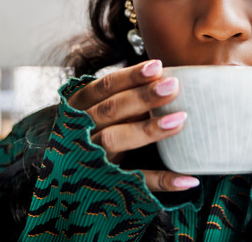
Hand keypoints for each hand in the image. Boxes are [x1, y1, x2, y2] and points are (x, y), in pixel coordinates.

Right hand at [68, 60, 199, 191]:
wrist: (63, 177)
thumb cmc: (94, 131)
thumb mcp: (99, 112)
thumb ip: (124, 98)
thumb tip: (166, 78)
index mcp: (80, 107)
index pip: (104, 87)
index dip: (130, 76)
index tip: (158, 66)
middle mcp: (80, 130)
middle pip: (110, 110)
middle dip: (142, 98)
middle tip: (173, 87)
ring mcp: (90, 158)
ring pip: (114, 140)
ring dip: (148, 130)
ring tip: (180, 120)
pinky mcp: (105, 184)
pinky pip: (135, 182)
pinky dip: (162, 181)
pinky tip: (189, 179)